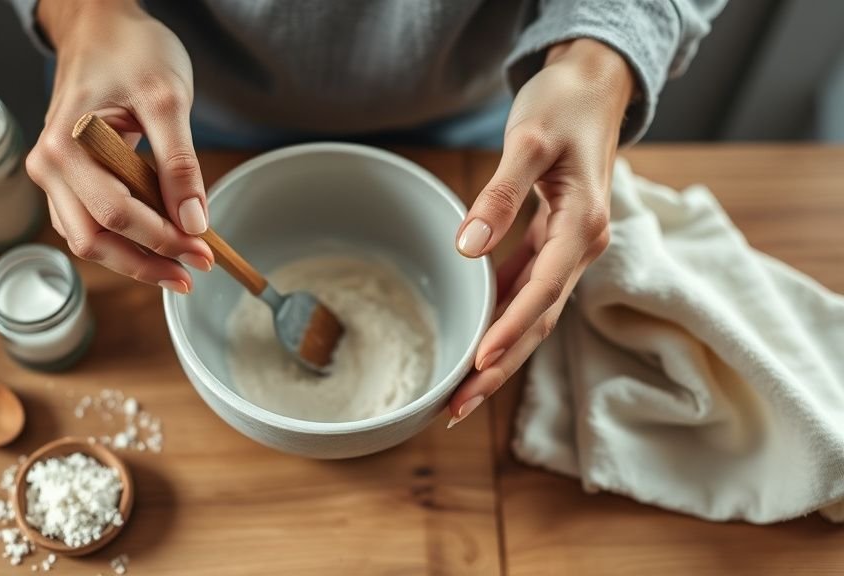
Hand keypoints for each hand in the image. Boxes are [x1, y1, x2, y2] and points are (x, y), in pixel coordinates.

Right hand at [26, 0, 212, 292]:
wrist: (101, 27)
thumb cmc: (131, 52)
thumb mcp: (168, 100)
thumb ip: (180, 163)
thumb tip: (193, 223)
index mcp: (65, 145)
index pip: (116, 213)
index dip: (162, 241)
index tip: (204, 252)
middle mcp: (48, 166)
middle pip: (94, 240)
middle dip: (147, 262)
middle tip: (196, 271)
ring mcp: (53, 176)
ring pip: (89, 240)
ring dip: (135, 259)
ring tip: (181, 266)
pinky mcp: (66, 181)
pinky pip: (90, 225)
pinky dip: (125, 241)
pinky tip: (159, 245)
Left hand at [447, 39, 635, 426]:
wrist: (595, 84)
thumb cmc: (564, 105)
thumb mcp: (529, 140)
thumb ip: (500, 195)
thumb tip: (467, 248)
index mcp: (583, 226)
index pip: (543, 291)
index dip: (510, 330)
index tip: (478, 363)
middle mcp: (582, 247)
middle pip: (538, 319)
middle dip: (500, 366)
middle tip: (457, 409)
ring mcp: (569, 248)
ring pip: (532, 312)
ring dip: (499, 352)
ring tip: (460, 391)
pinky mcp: (554, 242)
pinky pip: (526, 289)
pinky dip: (501, 316)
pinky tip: (475, 337)